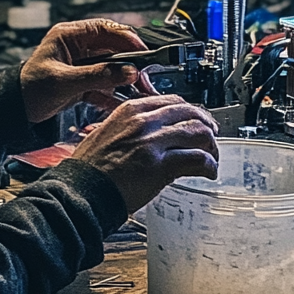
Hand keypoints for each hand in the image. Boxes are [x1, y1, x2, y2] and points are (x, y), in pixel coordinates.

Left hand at [20, 19, 146, 123]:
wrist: (12, 112)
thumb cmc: (27, 89)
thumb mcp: (63, 81)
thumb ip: (97, 76)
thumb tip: (127, 72)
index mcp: (68, 36)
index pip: (104, 29)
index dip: (126, 38)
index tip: (143, 51)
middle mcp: (77, 47)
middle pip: (112, 49)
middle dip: (130, 63)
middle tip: (145, 75)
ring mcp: (81, 65)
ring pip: (111, 68)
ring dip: (125, 80)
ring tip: (141, 90)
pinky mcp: (82, 83)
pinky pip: (104, 85)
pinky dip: (114, 94)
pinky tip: (124, 102)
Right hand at [71, 95, 219, 212]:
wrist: (80, 192)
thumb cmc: (90, 170)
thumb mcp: (106, 134)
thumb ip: (130, 128)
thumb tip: (151, 133)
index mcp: (130, 110)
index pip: (171, 101)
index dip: (190, 111)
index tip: (196, 120)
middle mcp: (144, 121)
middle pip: (190, 114)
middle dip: (206, 126)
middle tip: (211, 138)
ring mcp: (153, 142)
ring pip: (198, 134)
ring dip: (211, 147)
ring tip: (212, 158)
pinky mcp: (161, 166)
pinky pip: (197, 159)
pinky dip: (209, 166)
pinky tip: (209, 172)